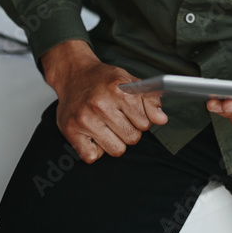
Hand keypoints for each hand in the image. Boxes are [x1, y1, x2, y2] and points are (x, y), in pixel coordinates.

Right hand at [41, 40, 168, 163]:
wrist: (75, 75)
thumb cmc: (103, 80)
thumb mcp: (130, 82)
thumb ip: (149, 100)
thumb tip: (161, 119)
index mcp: (118, 90)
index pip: (144, 123)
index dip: (141, 120)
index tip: (132, 113)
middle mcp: (100, 105)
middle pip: (132, 138)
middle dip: (129, 131)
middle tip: (118, 119)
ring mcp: (84, 119)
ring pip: (116, 150)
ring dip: (114, 142)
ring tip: (107, 126)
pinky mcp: (70, 131)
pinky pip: (92, 157)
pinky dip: (95, 150)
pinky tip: (93, 134)